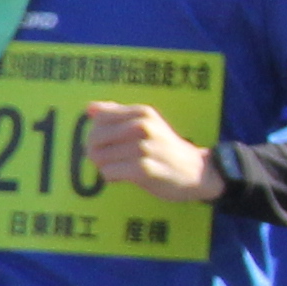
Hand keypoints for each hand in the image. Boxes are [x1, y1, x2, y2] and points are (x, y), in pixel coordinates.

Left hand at [82, 99, 214, 202]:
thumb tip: (89, 108)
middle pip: (94, 138)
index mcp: (141, 112)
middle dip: (96, 151)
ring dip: (105, 166)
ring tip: (120, 168)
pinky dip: (112, 177)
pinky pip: (109, 172)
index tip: (108, 143)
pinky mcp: (143, 169)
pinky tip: (124, 177)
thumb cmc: (166, 147)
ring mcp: (143, 148)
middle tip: (110, 159)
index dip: (97, 133)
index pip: (99, 118)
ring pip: (99, 157)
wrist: (196, 171)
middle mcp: (142, 126)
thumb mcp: (147, 123)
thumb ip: (118, 114)